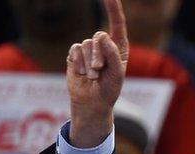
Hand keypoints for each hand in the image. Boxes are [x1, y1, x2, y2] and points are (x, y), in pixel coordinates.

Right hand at [66, 0, 128, 147]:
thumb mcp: (116, 74)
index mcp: (119, 47)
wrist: (92, 102)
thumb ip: (112, 54)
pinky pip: (75, 50)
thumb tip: (102, 35)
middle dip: (99, 55)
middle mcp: (104, 45)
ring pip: (86, 44)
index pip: (117, 24)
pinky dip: (79, 63)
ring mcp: (89, 49)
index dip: (113, 9)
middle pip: (99, 37)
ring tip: (93, 76)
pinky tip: (82, 74)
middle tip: (99, 71)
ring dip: (89, 63)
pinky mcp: (76, 54)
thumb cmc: (109, 89)